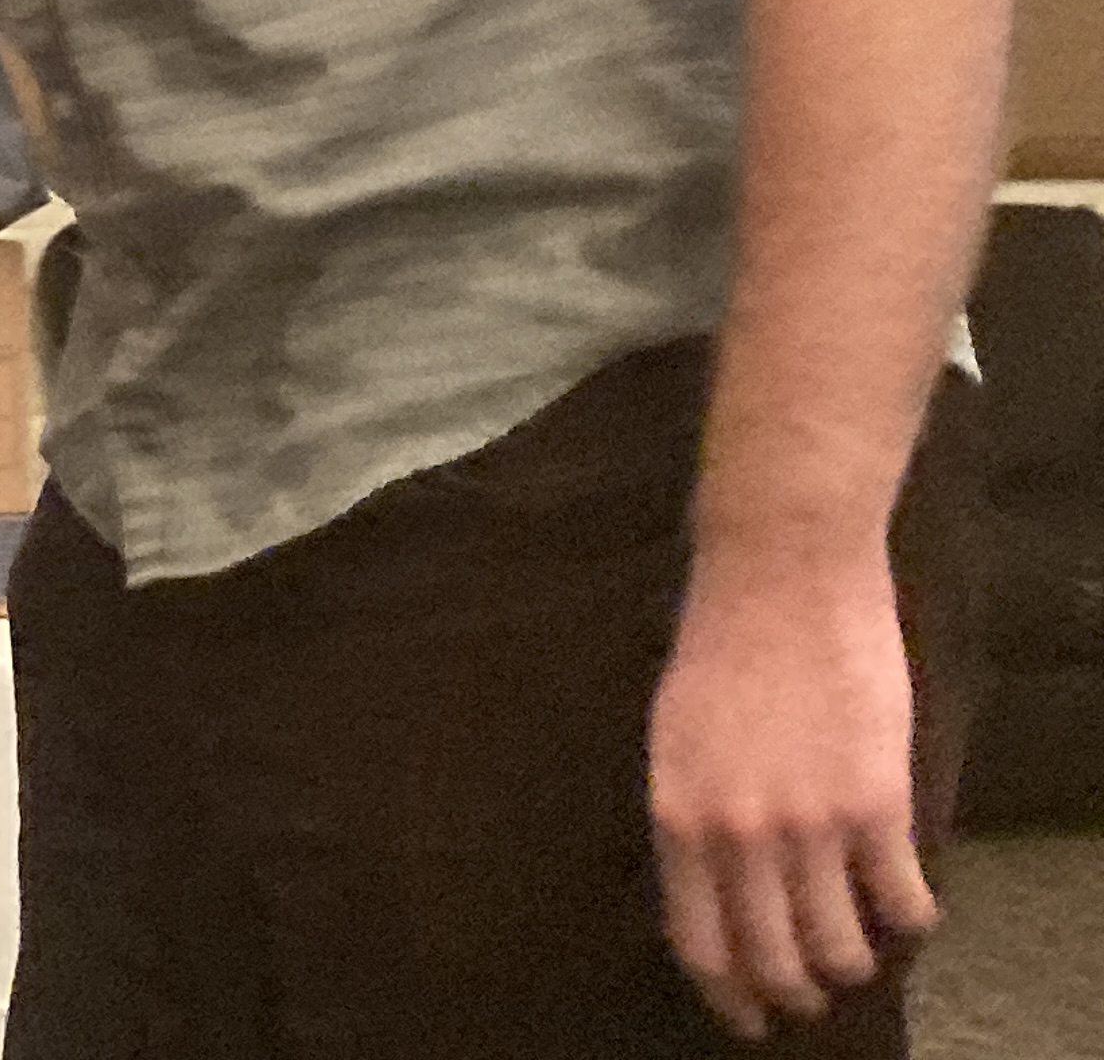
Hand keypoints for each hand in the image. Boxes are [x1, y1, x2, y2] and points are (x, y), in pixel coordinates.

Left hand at [647, 547, 932, 1037]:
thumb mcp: (676, 735)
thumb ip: (694, 810)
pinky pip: (900, 898)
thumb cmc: (721, 640)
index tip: (746, 1015)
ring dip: (852, 964)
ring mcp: (809, 822)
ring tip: (856, 957)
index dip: (727, 993)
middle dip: (791, 993)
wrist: (780, 571)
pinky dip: (909, 917)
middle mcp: (738, 833)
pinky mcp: (876, 802)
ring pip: (840, 946)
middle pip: (770, 959)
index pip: (699, 941)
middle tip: (806, 999)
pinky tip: (907, 908)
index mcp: (677, 814)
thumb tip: (713, 881)